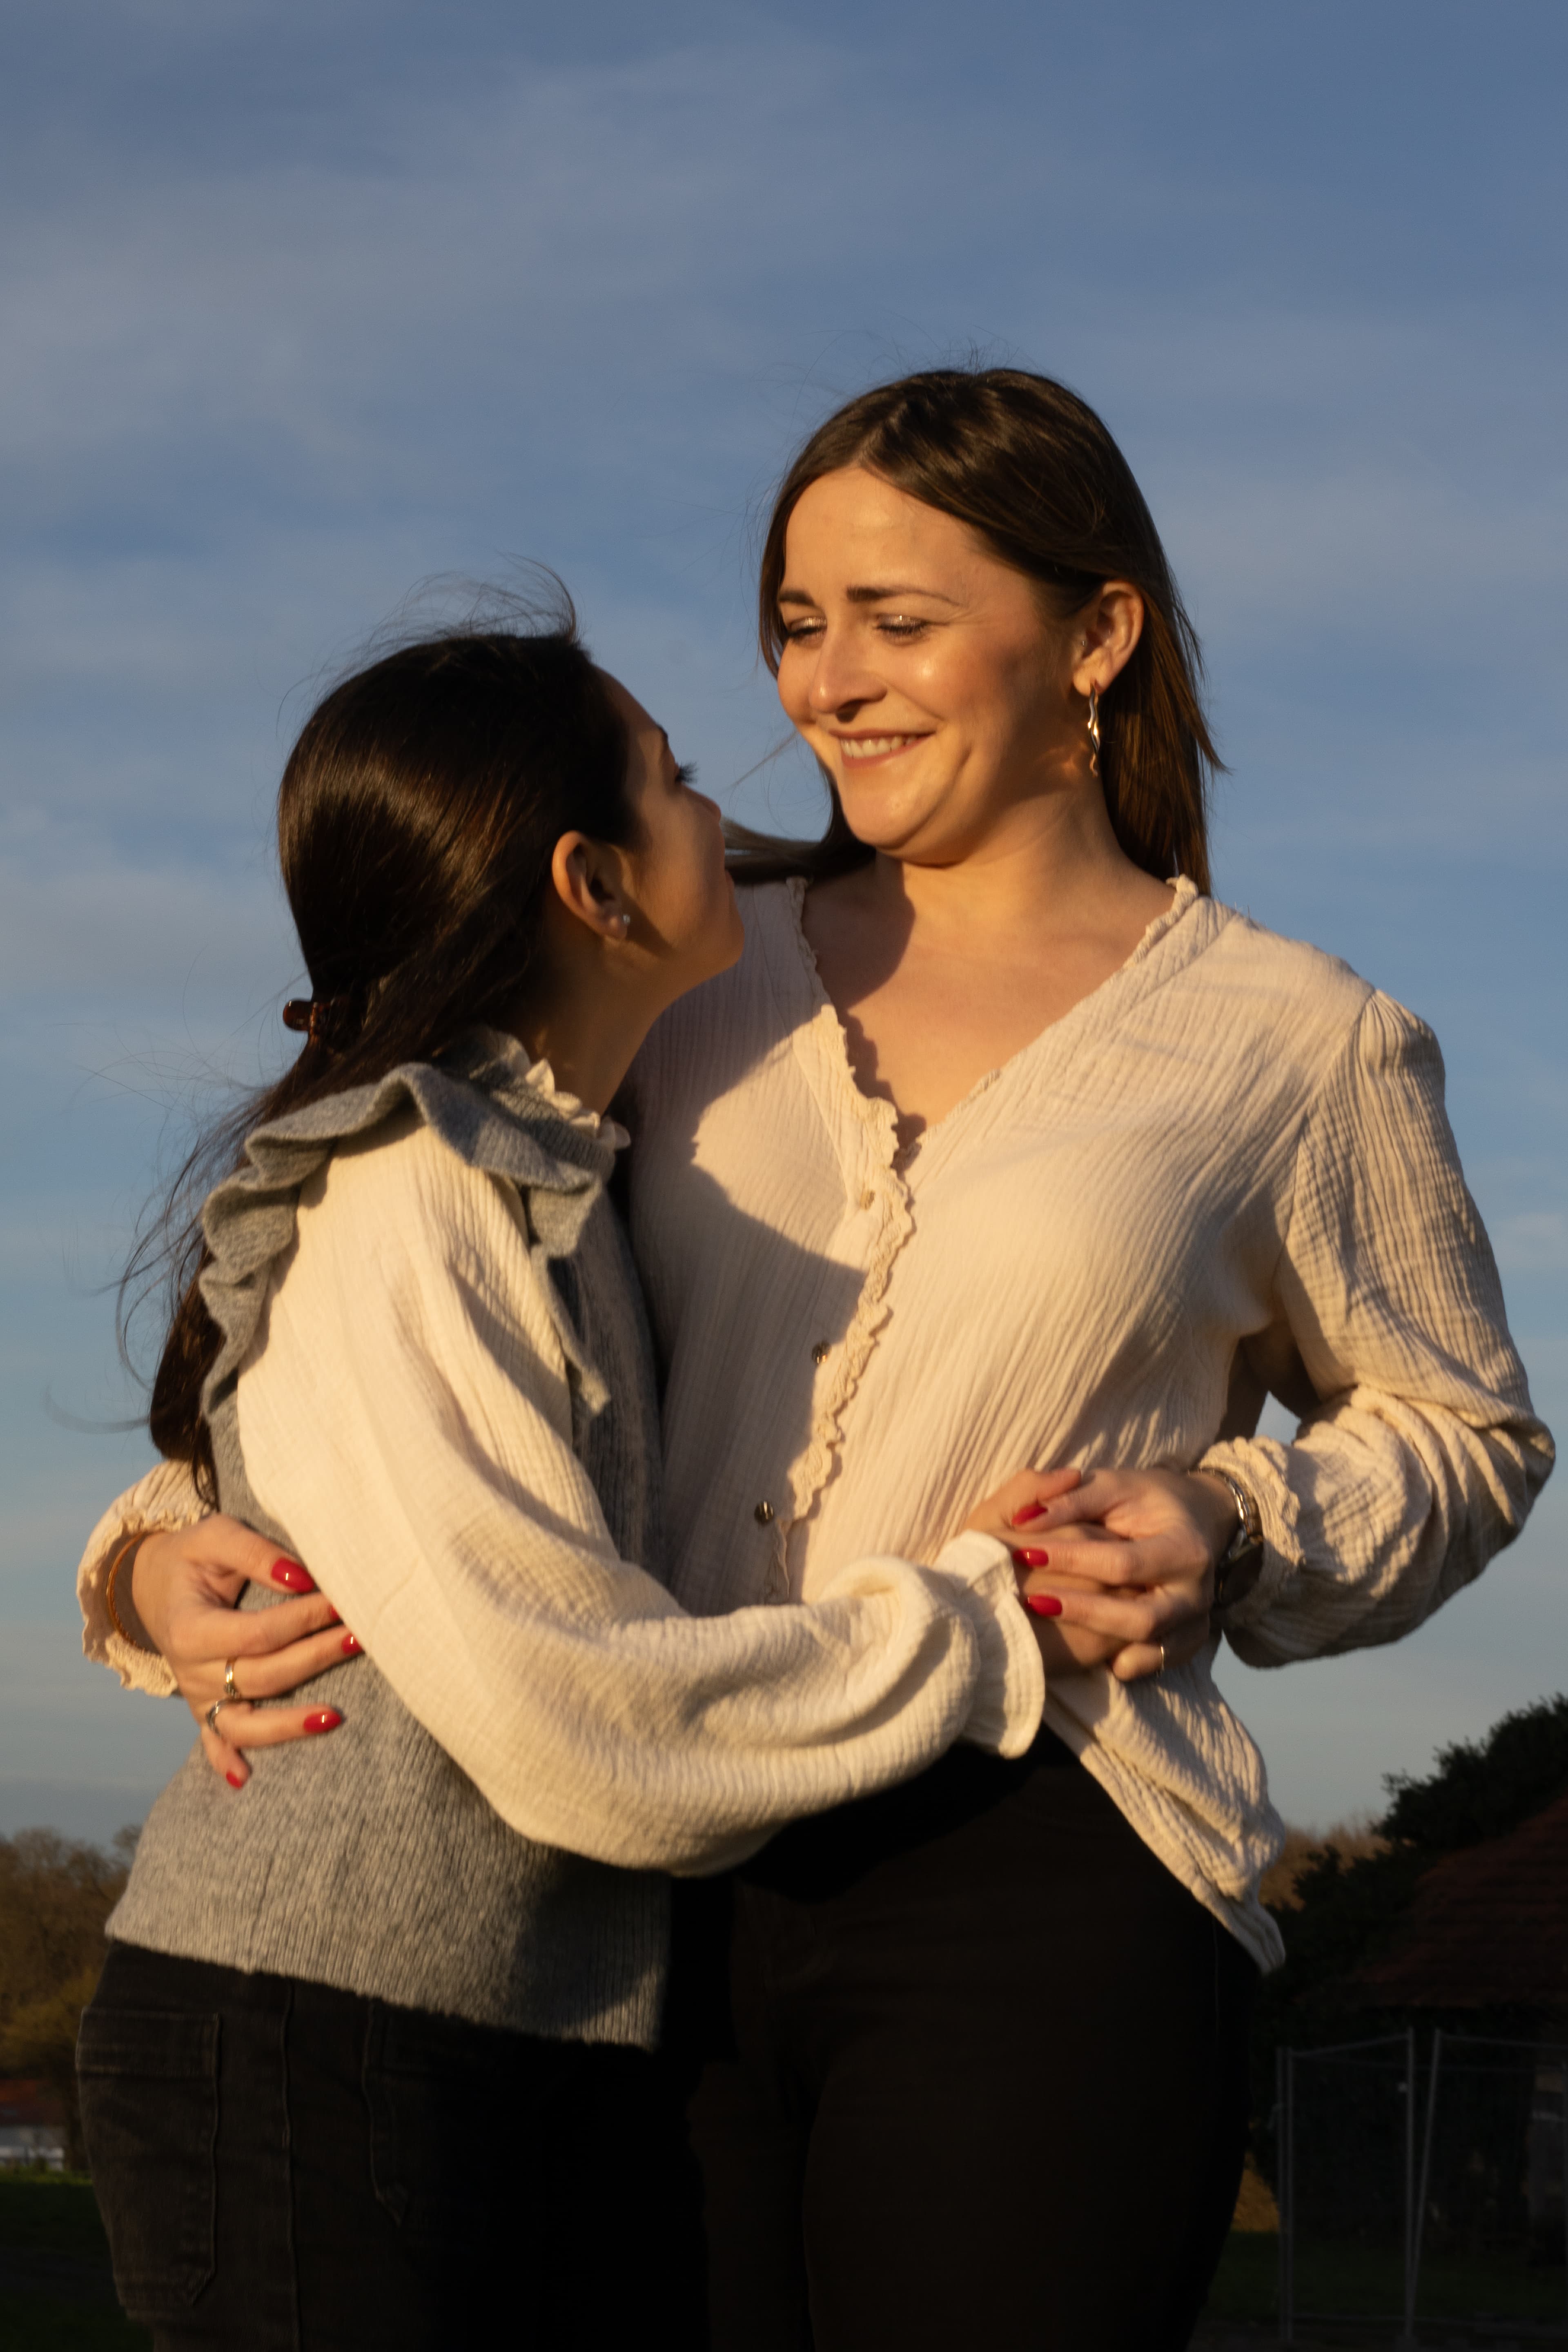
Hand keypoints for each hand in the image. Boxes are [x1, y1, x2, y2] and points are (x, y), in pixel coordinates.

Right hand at [130, 1517, 359, 1786]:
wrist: (153, 1582)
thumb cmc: (192, 1555)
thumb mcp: (217, 1535)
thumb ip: (257, 1553)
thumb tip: (304, 1578)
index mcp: (189, 1629)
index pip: (258, 1634)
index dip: (304, 1619)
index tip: (343, 1601)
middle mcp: (191, 1671)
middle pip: (262, 1676)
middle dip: (316, 1658)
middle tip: (361, 1638)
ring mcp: (197, 1696)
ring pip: (243, 1724)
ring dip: (289, 1725)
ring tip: (335, 1716)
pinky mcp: (202, 1708)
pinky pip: (214, 1742)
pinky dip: (225, 1762)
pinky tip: (245, 1779)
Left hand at [996, 1467, 1235, 1681]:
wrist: (1196, 1519)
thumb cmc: (1145, 1501)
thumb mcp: (1113, 1487)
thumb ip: (1071, 1501)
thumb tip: (1024, 1520)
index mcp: (1184, 1548)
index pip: (1123, 1563)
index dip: (1072, 1560)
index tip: (1025, 1552)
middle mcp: (1196, 1592)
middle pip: (1141, 1618)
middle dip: (1084, 1611)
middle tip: (1032, 1599)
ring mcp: (1195, 1622)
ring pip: (1150, 1648)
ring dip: (1099, 1643)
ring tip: (1053, 1624)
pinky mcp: (1188, 1640)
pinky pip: (1157, 1663)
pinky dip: (1126, 1662)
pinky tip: (1090, 1655)